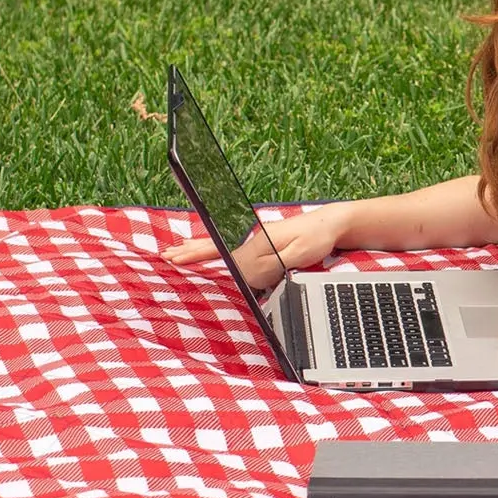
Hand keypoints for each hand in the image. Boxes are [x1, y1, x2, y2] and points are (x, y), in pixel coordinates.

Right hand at [163, 201, 356, 274]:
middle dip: (190, 252)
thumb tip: (247, 274)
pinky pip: (233, 248)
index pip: (224, 256)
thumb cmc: (317, 238)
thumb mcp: (298, 254)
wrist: (331, 224)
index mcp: (258, 244)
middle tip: (166, 256)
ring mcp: (257, 241)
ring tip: (177, 250)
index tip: (176, 260)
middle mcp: (253, 240)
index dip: (198, 257)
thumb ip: (273, 264)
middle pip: (215, 247)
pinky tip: (209, 251)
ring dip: (198, 249)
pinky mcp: (264, 243)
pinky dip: (215, 249)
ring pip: (221, 246)